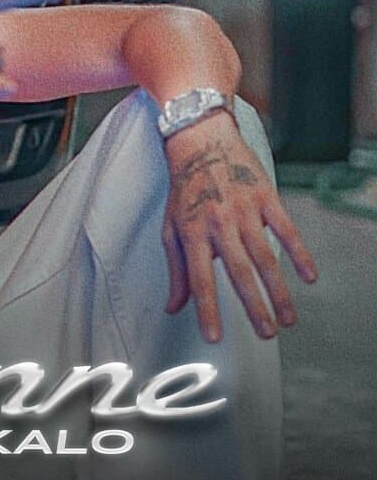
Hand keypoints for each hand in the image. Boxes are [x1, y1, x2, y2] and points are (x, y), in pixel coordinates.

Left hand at [161, 111, 317, 342]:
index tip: (215, 337)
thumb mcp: (171, 228)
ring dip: (279, 290)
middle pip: (238, 272)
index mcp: (192, 233)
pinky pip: (286, 229)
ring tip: (287, 319)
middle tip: (267, 334)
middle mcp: (218, 224)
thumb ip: (176, 270)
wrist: (201, 142)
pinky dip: (299, 254)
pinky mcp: (266, 197)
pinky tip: (309, 278)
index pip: (199, 280)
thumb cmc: (184, 190)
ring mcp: (244, 210)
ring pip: (265, 257)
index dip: (206, 310)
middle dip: (253, 307)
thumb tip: (173, 307)